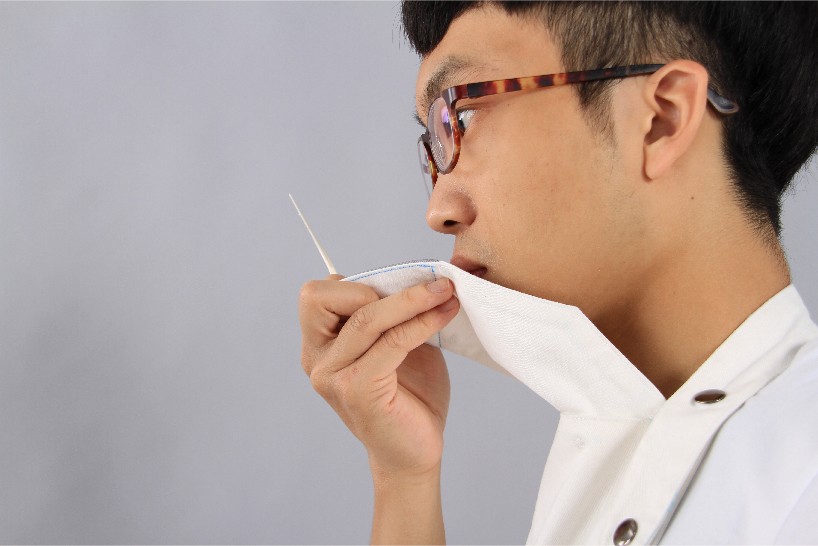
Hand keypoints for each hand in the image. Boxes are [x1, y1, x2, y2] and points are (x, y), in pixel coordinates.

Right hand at [299, 275, 459, 477]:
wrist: (415, 452)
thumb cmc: (409, 397)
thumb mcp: (396, 343)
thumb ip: (391, 315)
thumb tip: (416, 275)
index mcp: (320, 345)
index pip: (317, 295)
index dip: (355, 283)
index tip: (400, 284)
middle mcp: (317, 360)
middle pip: (322, 299)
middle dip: (373, 287)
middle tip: (421, 290)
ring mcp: (333, 377)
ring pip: (365, 319)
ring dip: (410, 299)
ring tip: (445, 292)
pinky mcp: (357, 391)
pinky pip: (391, 342)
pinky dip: (421, 323)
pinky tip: (445, 314)